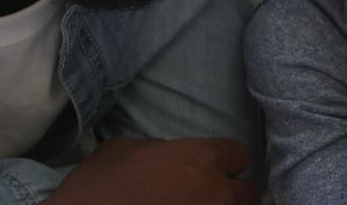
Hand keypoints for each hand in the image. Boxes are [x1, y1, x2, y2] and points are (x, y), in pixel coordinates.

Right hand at [45, 137, 254, 204]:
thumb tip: (167, 156)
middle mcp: (216, 192)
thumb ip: (159, 150)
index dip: (227, 161)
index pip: (238, 154)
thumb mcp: (123, 149)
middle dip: (234, 194)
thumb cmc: (98, 187)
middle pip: (248, 193)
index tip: (216, 168)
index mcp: (201, 158)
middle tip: (210, 198)